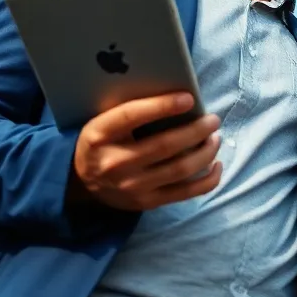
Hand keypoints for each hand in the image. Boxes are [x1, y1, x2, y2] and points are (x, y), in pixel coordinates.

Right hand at [72, 93, 222, 210]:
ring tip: (215, 138)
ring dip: (205, 152)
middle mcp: (115, 162)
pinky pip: (186, 193)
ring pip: (180, 169)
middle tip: (213, 120)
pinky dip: (207, 179)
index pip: (132, 116)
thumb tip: (174, 94)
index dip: (162, 106)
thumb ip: (127, 110)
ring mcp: (132, 186)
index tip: (189, 98)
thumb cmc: (102, 142)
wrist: (81, 182)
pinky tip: (216, 164)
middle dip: (196, 130)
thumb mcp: (102, 121)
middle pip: (165, 145)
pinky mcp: (147, 202)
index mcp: (100, 135)